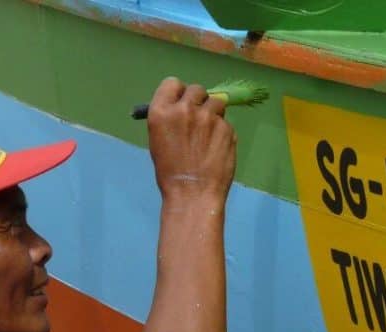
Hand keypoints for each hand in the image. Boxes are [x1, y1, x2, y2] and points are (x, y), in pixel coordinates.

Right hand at [147, 77, 236, 203]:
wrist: (192, 193)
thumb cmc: (170, 172)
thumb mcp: (158, 141)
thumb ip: (169, 119)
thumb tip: (181, 108)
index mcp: (161, 111)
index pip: (172, 83)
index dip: (178, 93)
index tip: (182, 103)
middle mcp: (185, 109)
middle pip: (196, 89)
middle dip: (198, 101)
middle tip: (198, 119)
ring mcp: (208, 117)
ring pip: (216, 102)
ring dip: (213, 113)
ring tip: (209, 135)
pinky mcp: (227, 128)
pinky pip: (225, 122)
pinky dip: (222, 131)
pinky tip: (217, 148)